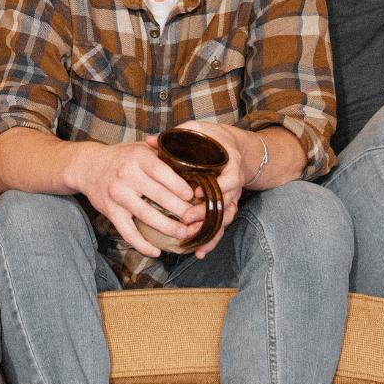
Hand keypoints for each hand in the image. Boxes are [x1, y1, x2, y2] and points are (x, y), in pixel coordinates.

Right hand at [70, 140, 203, 258]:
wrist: (88, 166)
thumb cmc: (121, 157)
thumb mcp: (141, 147)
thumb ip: (163, 151)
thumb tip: (192, 161)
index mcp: (138, 158)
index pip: (162, 172)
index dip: (179, 185)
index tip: (193, 196)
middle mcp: (127, 176)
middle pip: (159, 196)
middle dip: (181, 210)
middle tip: (197, 219)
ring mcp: (118, 195)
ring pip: (146, 215)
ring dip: (167, 227)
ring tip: (184, 234)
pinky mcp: (111, 211)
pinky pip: (128, 232)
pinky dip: (142, 244)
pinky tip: (156, 251)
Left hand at [157, 122, 261, 259]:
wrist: (231, 146)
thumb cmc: (211, 138)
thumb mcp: (196, 131)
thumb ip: (175, 137)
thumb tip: (149, 140)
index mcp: (230, 164)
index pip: (229, 179)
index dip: (216, 188)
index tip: (197, 193)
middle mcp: (234, 183)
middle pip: (226, 203)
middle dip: (207, 213)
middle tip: (187, 220)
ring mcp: (232, 197)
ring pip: (225, 218)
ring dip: (210, 231)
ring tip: (193, 241)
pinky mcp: (226, 207)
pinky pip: (221, 226)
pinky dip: (211, 240)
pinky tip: (199, 252)